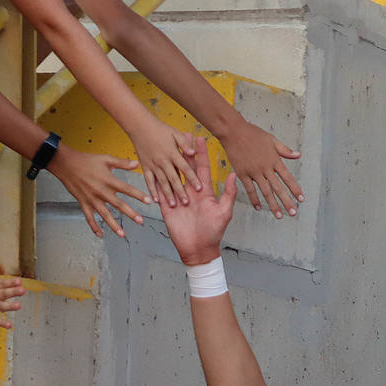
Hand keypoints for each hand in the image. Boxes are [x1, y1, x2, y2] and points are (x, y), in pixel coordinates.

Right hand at [48, 144, 149, 237]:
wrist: (66, 164)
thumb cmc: (86, 160)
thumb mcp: (106, 159)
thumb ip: (122, 163)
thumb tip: (137, 164)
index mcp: (108, 180)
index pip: (127, 189)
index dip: (138, 195)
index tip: (148, 201)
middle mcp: (101, 191)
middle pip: (118, 205)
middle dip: (130, 213)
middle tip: (140, 221)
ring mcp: (92, 199)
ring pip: (104, 215)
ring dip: (114, 225)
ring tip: (122, 234)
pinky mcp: (83, 203)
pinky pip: (89, 218)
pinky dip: (94, 227)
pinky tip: (100, 234)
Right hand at [130, 120, 200, 208]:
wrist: (139, 126)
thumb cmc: (159, 128)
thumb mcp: (175, 133)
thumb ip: (184, 144)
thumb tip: (193, 153)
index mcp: (173, 153)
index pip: (186, 168)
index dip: (193, 178)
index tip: (199, 188)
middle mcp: (163, 161)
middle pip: (174, 179)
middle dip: (181, 191)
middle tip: (187, 202)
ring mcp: (153, 165)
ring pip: (162, 182)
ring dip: (168, 194)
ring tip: (173, 204)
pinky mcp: (145, 167)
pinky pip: (149, 181)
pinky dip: (152, 190)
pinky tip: (156, 200)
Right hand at [158, 134, 237, 264]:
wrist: (199, 249)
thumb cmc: (214, 231)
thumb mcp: (224, 211)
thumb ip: (228, 194)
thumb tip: (233, 175)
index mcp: (205, 191)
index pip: (201, 168)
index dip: (200, 154)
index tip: (199, 139)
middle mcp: (191, 192)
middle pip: (186, 168)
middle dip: (183, 152)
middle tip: (179, 136)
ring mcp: (178, 198)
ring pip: (172, 176)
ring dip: (169, 162)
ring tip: (165, 148)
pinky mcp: (168, 207)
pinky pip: (161, 192)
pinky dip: (156, 182)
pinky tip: (152, 168)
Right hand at [216, 119, 302, 217]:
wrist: (234, 132)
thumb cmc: (253, 134)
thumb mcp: (272, 140)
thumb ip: (285, 150)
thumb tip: (298, 155)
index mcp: (274, 160)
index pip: (288, 178)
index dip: (295, 189)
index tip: (301, 199)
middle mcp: (265, 168)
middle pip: (278, 188)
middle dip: (286, 202)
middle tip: (293, 213)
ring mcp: (254, 172)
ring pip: (265, 191)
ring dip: (272, 204)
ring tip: (278, 215)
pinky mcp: (242, 173)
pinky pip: (249, 189)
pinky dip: (254, 199)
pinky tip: (258, 207)